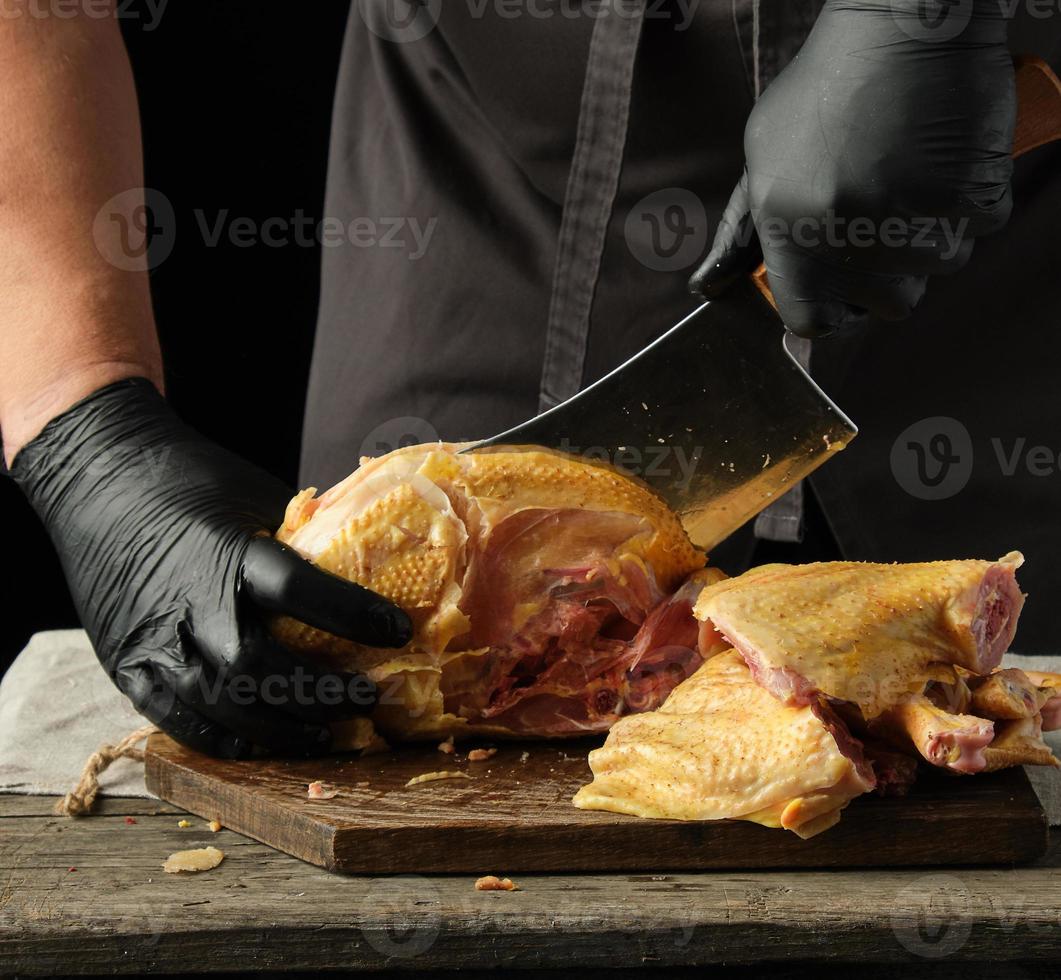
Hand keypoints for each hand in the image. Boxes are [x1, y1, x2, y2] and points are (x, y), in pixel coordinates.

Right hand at [10, 378, 411, 757]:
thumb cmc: (190, 481)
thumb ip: (298, 538)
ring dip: (278, 728)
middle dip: (318, 692)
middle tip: (366, 699)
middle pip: (258, 664)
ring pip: (219, 701)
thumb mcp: (254, 495)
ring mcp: (152, 636)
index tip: (398, 631)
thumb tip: (362, 563)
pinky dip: (219, 738)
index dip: (354, 615)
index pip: (299, 590)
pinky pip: (173, 717)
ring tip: (325, 734)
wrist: (98, 478)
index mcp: (228, 550)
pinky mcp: (124, 661)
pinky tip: (257, 745)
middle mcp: (188, 599)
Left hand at [690, 0, 1015, 336]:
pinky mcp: (974, 198)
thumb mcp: (762, 158)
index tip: (834, 283)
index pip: (812, 322)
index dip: (826, 305)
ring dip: (925, 236)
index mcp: (795, 238)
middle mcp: (853, 241)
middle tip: (876, 218)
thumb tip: (710, 287)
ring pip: (933, 268)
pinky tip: (938, 162)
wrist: (901, 22)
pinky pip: (974, 229)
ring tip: (906, 177)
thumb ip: (740, 232)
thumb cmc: (825, 88)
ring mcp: (918, 224)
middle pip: (884, 304)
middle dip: (882, 272)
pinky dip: (964, 204)